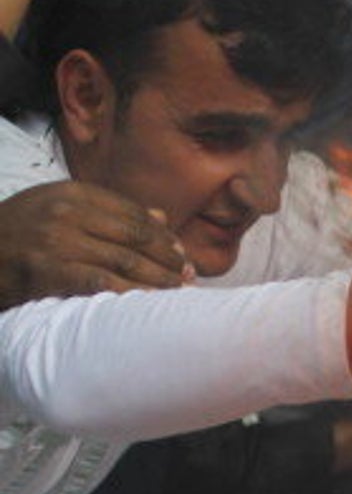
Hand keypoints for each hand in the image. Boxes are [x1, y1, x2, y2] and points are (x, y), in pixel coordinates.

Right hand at [0, 181, 189, 309]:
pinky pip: (101, 282)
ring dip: (159, 277)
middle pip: (136, 237)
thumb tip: (161, 216)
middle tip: (188, 274)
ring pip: (125, 260)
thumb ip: (109, 210)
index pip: (134, 214)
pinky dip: (130, 291)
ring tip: (179, 289)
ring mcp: (57, 241)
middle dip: (168, 257)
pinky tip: (149, 300)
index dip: (163, 236)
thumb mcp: (58, 207)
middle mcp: (68, 212)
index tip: (181, 253)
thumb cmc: (20, 232)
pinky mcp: (48, 270)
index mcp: (73, 193)